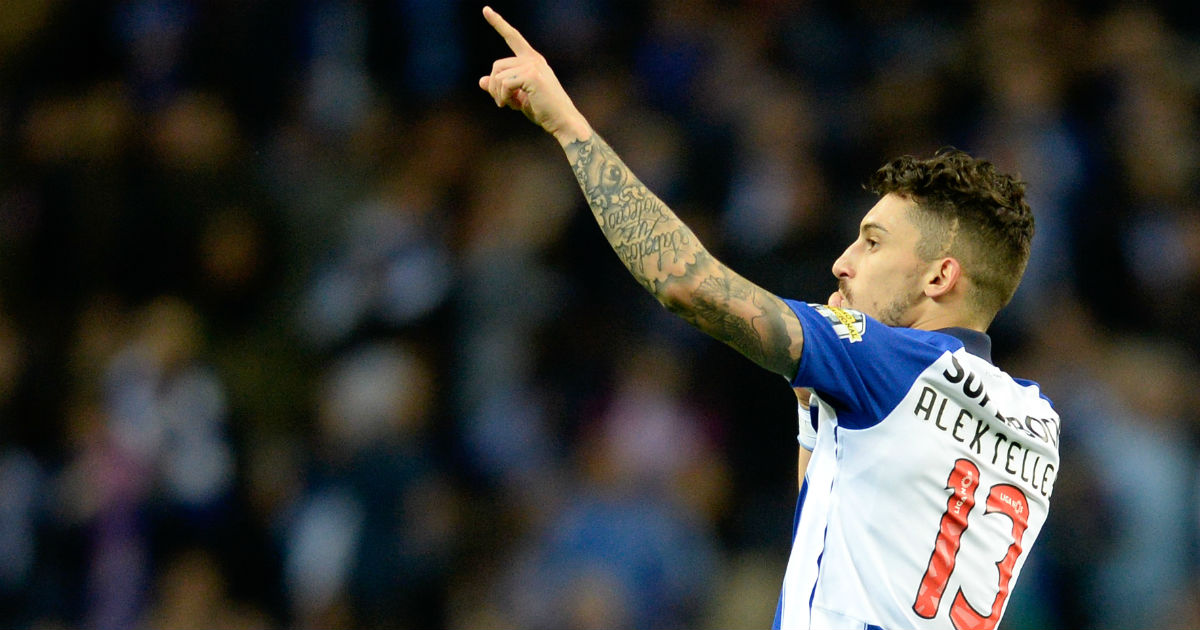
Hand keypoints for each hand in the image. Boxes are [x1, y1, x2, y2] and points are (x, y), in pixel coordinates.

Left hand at [478, 6, 590, 145]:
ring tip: (510, 105)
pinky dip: (503, 97)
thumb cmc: (544, 111)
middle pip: (497, 65)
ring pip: (498, 76)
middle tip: (503, 103)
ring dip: (499, 95)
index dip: (498, 23)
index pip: (513, 37)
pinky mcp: (532, 76)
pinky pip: (504, 84)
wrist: (563, 122)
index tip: (486, 10)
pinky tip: (513, 106)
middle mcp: (533, 59)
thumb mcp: (518, 98)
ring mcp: (533, 66)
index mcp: (532, 60)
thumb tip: (481, 81)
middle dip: (494, 86)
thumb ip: (501, 88)